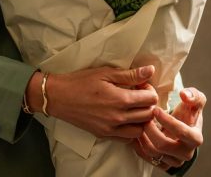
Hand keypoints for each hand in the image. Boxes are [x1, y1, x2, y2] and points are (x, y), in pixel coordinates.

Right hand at [43, 65, 159, 140]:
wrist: (59, 97)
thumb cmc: (81, 82)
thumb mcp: (106, 73)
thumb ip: (130, 75)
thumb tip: (150, 71)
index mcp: (121, 100)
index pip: (151, 99)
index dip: (150, 90)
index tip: (142, 85)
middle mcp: (118, 117)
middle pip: (148, 115)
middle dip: (149, 104)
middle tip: (140, 95)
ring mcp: (111, 129)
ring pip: (140, 130)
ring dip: (142, 119)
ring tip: (134, 108)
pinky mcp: (104, 135)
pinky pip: (127, 138)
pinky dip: (131, 130)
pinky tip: (125, 119)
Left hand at [134, 87, 205, 171]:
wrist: (185, 128)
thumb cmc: (189, 112)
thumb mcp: (196, 100)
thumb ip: (193, 94)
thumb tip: (184, 95)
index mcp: (196, 139)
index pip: (181, 132)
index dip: (167, 120)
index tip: (155, 109)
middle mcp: (186, 153)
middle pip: (162, 145)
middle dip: (150, 130)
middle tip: (144, 118)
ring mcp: (174, 161)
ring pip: (152, 152)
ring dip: (142, 137)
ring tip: (139, 124)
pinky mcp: (164, 165)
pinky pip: (147, 158)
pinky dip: (139, 146)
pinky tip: (137, 133)